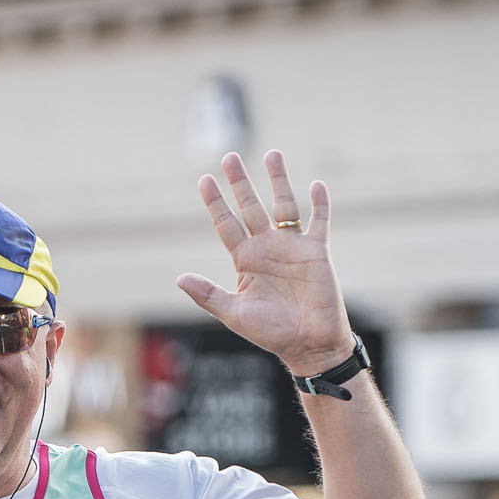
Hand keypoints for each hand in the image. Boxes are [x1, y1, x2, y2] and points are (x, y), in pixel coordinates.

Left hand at [177, 150, 355, 375]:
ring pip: (284, 205)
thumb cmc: (271, 333)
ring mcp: (292, 247)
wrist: (308, 344)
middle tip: (229, 156)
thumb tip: (179, 278)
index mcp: (246, 260)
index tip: (204, 179)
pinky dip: (320, 204)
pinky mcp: (317, 252)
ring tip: (272, 154)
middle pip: (251, 207)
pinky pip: (319, 221)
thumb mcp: (235, 314)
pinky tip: (316, 184)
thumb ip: (208, 294)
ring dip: (278, 180)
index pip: (227, 224)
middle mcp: (267, 248)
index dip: (216, 202)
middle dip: (240, 182)